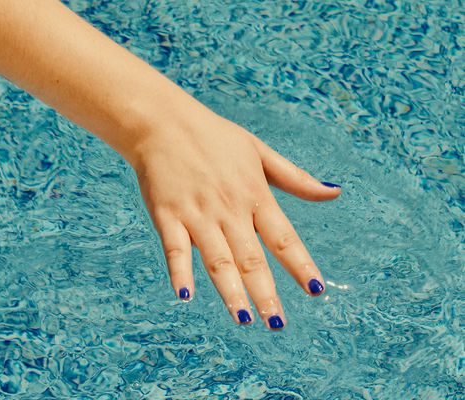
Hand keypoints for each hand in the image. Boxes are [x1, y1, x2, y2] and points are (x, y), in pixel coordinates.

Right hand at [131, 107, 340, 329]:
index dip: (300, 265)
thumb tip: (335, 192)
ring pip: (217, 259)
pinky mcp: (167, 215)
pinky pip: (175, 249)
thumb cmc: (214, 138)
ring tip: (244, 318)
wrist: (163, 122)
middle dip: (266, 292)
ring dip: (230, 291)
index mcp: (254, 194)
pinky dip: (181, 271)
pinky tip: (185, 296)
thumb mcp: (260, 152)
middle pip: (251, 257)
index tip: (317, 291)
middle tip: (277, 323)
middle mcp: (229, 208)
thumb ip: (296, 178)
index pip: (283, 237)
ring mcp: (197, 213)